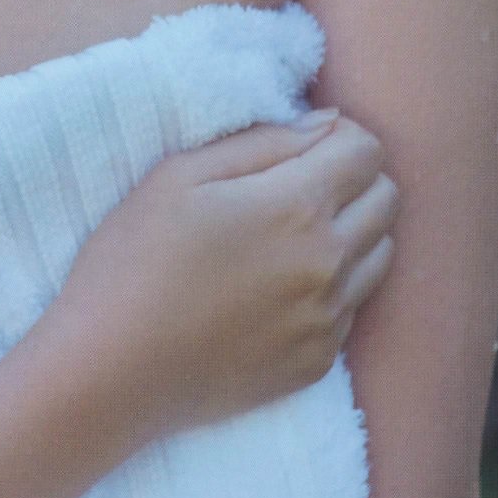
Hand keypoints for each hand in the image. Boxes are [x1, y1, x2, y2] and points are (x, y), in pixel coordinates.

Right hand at [57, 112, 396, 443]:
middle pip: (387, 198)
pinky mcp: (317, 361)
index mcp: (296, 207)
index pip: (366, 150)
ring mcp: (328, 319)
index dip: (338, 136)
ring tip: (290, 238)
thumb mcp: (176, 176)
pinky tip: (275, 288)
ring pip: (381, 254)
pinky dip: (331, 287)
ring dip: (352, 232)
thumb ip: (260, 142)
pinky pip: (353, 308)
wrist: (110, 372)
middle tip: (297, 186)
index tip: (301, 145)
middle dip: (354, 179)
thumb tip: (325, 126)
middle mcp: (329, 263)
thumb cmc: (131, 262)